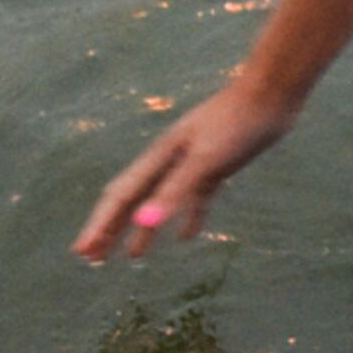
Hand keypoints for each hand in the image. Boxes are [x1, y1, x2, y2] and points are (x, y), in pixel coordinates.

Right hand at [74, 78, 296, 261]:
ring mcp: (192, 164)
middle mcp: (169, 161)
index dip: (100, 225)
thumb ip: (175, 191)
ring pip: (158, 203)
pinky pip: (193, 200)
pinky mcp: (215, 167)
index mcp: (159, 158)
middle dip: (110, 229)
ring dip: (142, 229)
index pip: (121, 197)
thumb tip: (143, 222)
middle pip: (132, 201)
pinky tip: (186, 237)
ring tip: (133, 257)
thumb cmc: (235, 124)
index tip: (82, 252)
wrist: (270, 94)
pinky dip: (186, 219)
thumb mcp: (205, 161)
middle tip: (91, 258)